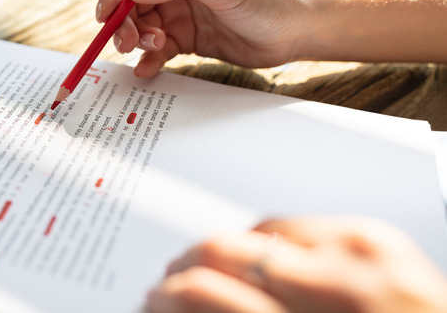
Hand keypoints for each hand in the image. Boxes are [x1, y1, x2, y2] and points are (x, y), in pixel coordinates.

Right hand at [96, 0, 316, 75]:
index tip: (107, 12)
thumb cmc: (267, 0)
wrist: (295, 34)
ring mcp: (177, 11)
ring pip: (138, 25)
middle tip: (127, 42)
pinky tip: (148, 69)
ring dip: (135, 40)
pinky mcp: (183, 38)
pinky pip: (154, 49)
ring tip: (153, 49)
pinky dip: (147, 60)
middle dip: (122, 21)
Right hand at [146, 216, 446, 312]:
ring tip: (223, 271)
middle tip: (175, 281)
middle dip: (186, 264)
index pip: (205, 290)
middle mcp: (332, 285)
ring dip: (230, 251)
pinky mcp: (374, 234)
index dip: (167, 294)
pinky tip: (271, 264)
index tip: (154, 299)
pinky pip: (296, 224)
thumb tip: (185, 303)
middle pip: (221, 247)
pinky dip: (274, 243)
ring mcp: (357, 252)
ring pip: (253, 228)